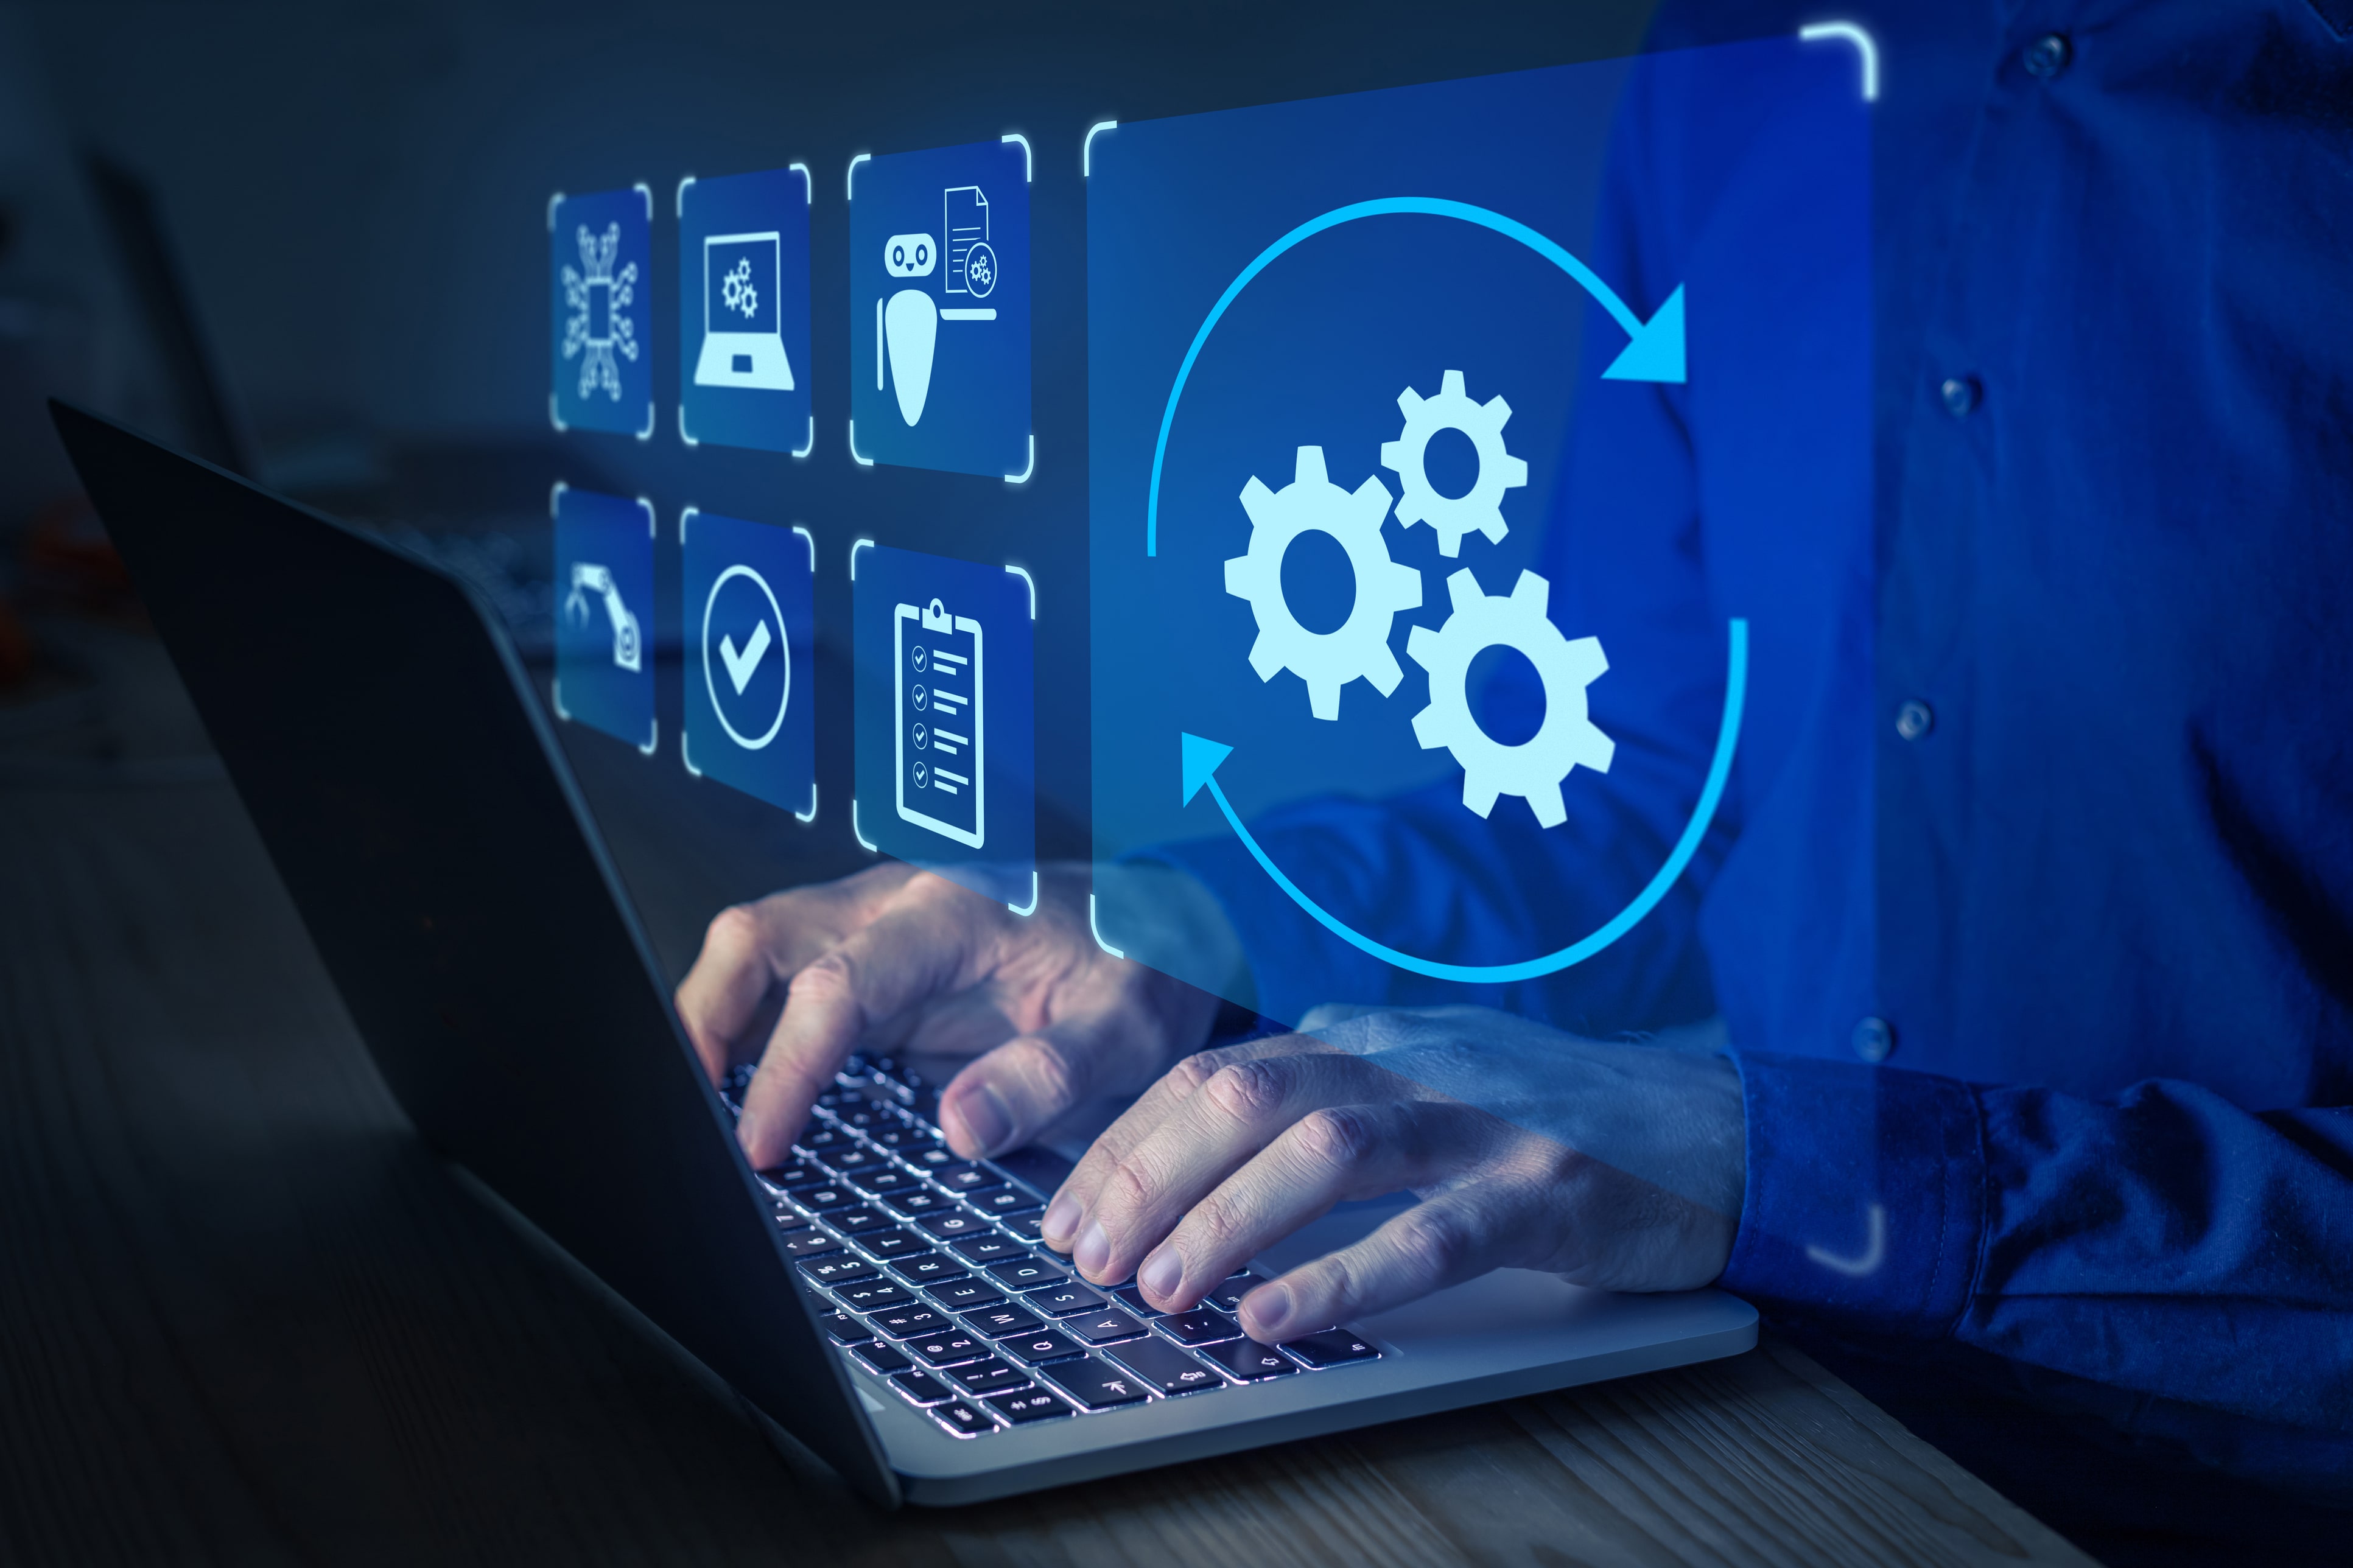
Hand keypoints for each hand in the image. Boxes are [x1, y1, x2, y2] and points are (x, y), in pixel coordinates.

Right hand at [675, 863, 1221, 1167]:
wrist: (1165, 926)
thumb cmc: (1144, 965)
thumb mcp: (1130, 1029)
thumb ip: (1051, 1074)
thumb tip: (959, 1126)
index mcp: (952, 918)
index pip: (837, 983)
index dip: (786, 1066)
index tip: (762, 1143)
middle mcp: (896, 913)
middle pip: (758, 938)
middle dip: (704, 1018)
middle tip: (692, 1117)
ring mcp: (878, 938)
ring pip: (757, 955)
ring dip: (717, 1025)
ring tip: (709, 1117)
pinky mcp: (876, 972)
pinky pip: (788, 990)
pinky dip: (754, 1037)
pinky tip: (752, 1101)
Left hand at [1038, 1004, 1745, 1343]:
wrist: (1716, 1125)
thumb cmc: (1548, 1117)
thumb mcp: (1422, 1084)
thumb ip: (1324, 1102)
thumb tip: (1195, 1154)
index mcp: (1370, 1037)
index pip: (1214, 1074)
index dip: (1127, 1144)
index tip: (1066, 1213)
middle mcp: (1414, 1063)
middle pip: (1248, 1096)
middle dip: (1149, 1177)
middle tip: (1088, 1257)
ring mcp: (1484, 1121)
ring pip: (1329, 1151)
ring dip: (1229, 1221)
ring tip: (1164, 1290)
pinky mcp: (1548, 1188)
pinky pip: (1434, 1231)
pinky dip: (1347, 1275)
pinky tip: (1281, 1318)